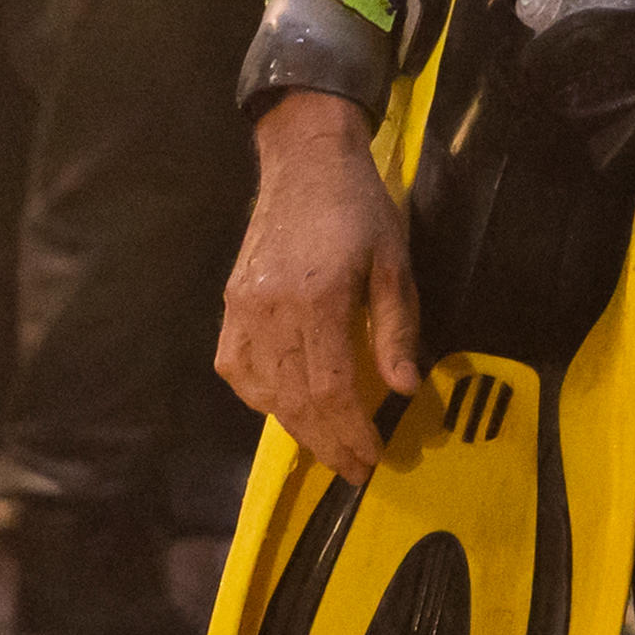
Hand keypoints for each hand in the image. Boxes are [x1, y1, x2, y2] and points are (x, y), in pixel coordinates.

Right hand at [217, 89, 422, 482]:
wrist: (305, 165)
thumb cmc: (361, 211)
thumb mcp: (395, 264)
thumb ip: (397, 328)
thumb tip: (405, 388)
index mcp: (318, 300)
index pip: (331, 388)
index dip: (351, 432)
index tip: (372, 460)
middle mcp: (271, 311)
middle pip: (294, 399)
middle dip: (328, 442)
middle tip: (355, 469)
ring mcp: (242, 310)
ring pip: (263, 391)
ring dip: (297, 427)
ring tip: (330, 447)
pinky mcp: (229, 306)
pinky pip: (238, 369)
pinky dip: (262, 398)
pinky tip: (287, 408)